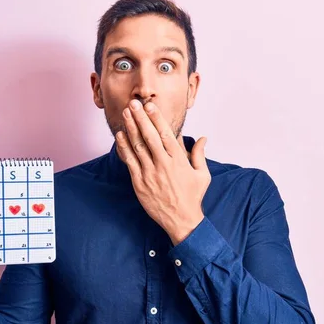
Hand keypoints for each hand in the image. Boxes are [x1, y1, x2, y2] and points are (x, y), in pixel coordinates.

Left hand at [115, 99, 210, 245]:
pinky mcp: (140, 183)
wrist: (181, 220)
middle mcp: (163, 164)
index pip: (166, 134)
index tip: (150, 106)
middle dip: (140, 118)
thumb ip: (200, 154)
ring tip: (125, 113)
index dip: (156, 118)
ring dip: (130, 128)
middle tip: (133, 103)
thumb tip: (203, 138)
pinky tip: (120, 136)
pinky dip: (124, 147)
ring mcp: (150, 173)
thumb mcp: (202, 175)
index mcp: (179, 160)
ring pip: (138, 146)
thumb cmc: (192, 197)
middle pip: (150, 136)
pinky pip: (130, 161)